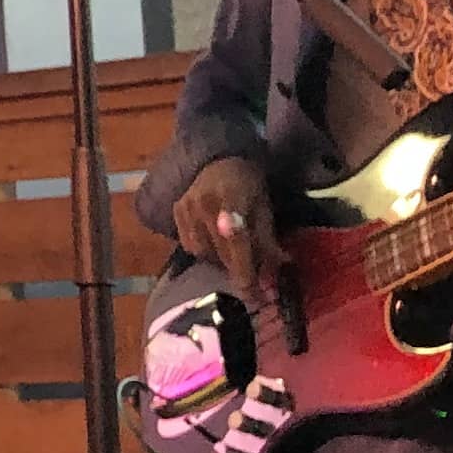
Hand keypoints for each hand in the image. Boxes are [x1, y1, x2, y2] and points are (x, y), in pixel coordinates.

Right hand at [170, 154, 282, 291]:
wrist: (218, 157)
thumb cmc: (248, 182)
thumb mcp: (264, 207)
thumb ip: (267, 240)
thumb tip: (276, 274)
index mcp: (230, 198)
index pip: (237, 240)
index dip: (246, 269)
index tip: (257, 295)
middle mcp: (202, 204)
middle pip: (220, 252)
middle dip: (240, 274)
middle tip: (257, 290)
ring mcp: (186, 209)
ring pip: (204, 254)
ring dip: (222, 263)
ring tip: (237, 260)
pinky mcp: (176, 213)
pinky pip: (190, 246)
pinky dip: (206, 253)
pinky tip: (217, 247)